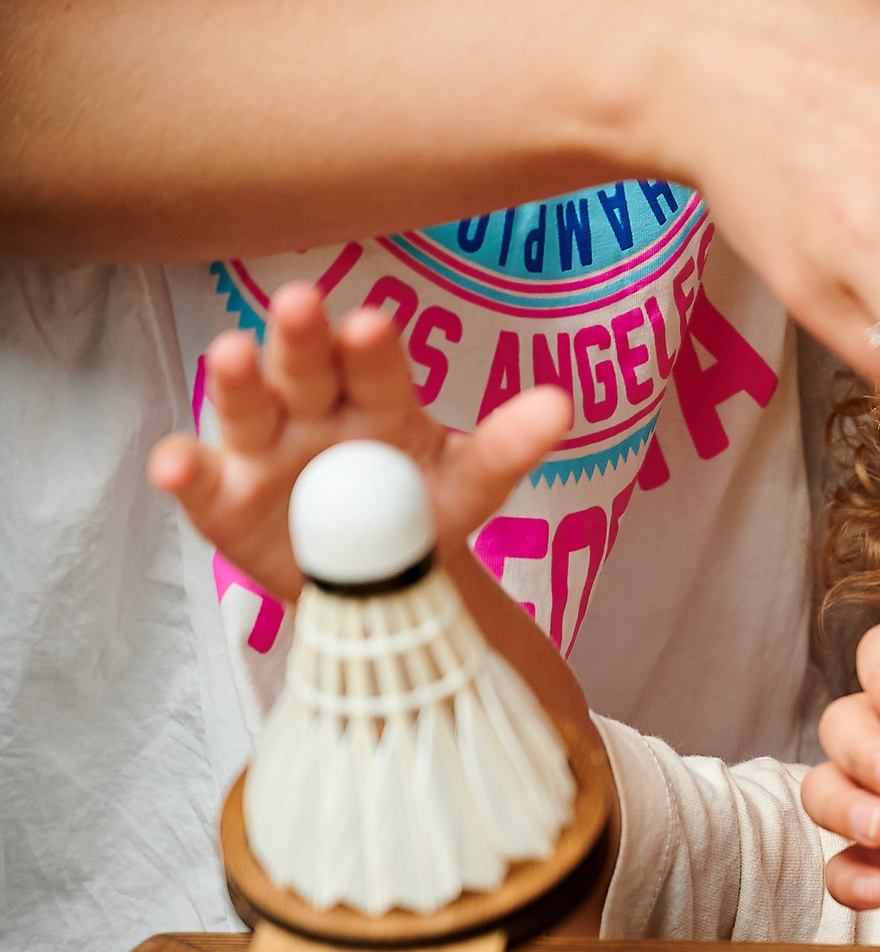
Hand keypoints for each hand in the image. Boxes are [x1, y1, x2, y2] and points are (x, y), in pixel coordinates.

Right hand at [149, 280, 568, 601]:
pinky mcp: (222, 496)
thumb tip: (564, 404)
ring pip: (246, 405)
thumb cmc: (422, 510)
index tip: (375, 323)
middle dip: (302, 336)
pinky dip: (182, 469)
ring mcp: (263, 449)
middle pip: (305, 366)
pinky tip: (173, 465)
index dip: (374, 347)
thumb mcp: (471, 483)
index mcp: (378, 397)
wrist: (383, 580)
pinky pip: (199, 478)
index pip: (377, 365)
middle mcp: (313, 408)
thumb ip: (509, 444)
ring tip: (233, 354)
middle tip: (304, 301)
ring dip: (238, 380)